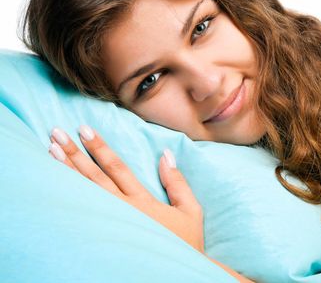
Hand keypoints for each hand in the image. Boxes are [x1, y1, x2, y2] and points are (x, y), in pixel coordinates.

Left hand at [48, 125, 203, 253]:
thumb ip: (177, 182)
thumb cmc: (185, 243)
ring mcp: (111, 225)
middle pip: (94, 177)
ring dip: (66, 171)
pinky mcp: (105, 238)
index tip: (84, 130)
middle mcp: (123, 210)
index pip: (117, 168)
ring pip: (84, 193)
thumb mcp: (190, 210)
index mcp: (143, 201)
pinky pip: (83, 214)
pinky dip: (69, 197)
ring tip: (50, 151)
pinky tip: (56, 184)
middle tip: (57, 133)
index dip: (100, 148)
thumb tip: (166, 154)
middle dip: (75, 153)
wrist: (176, 274)